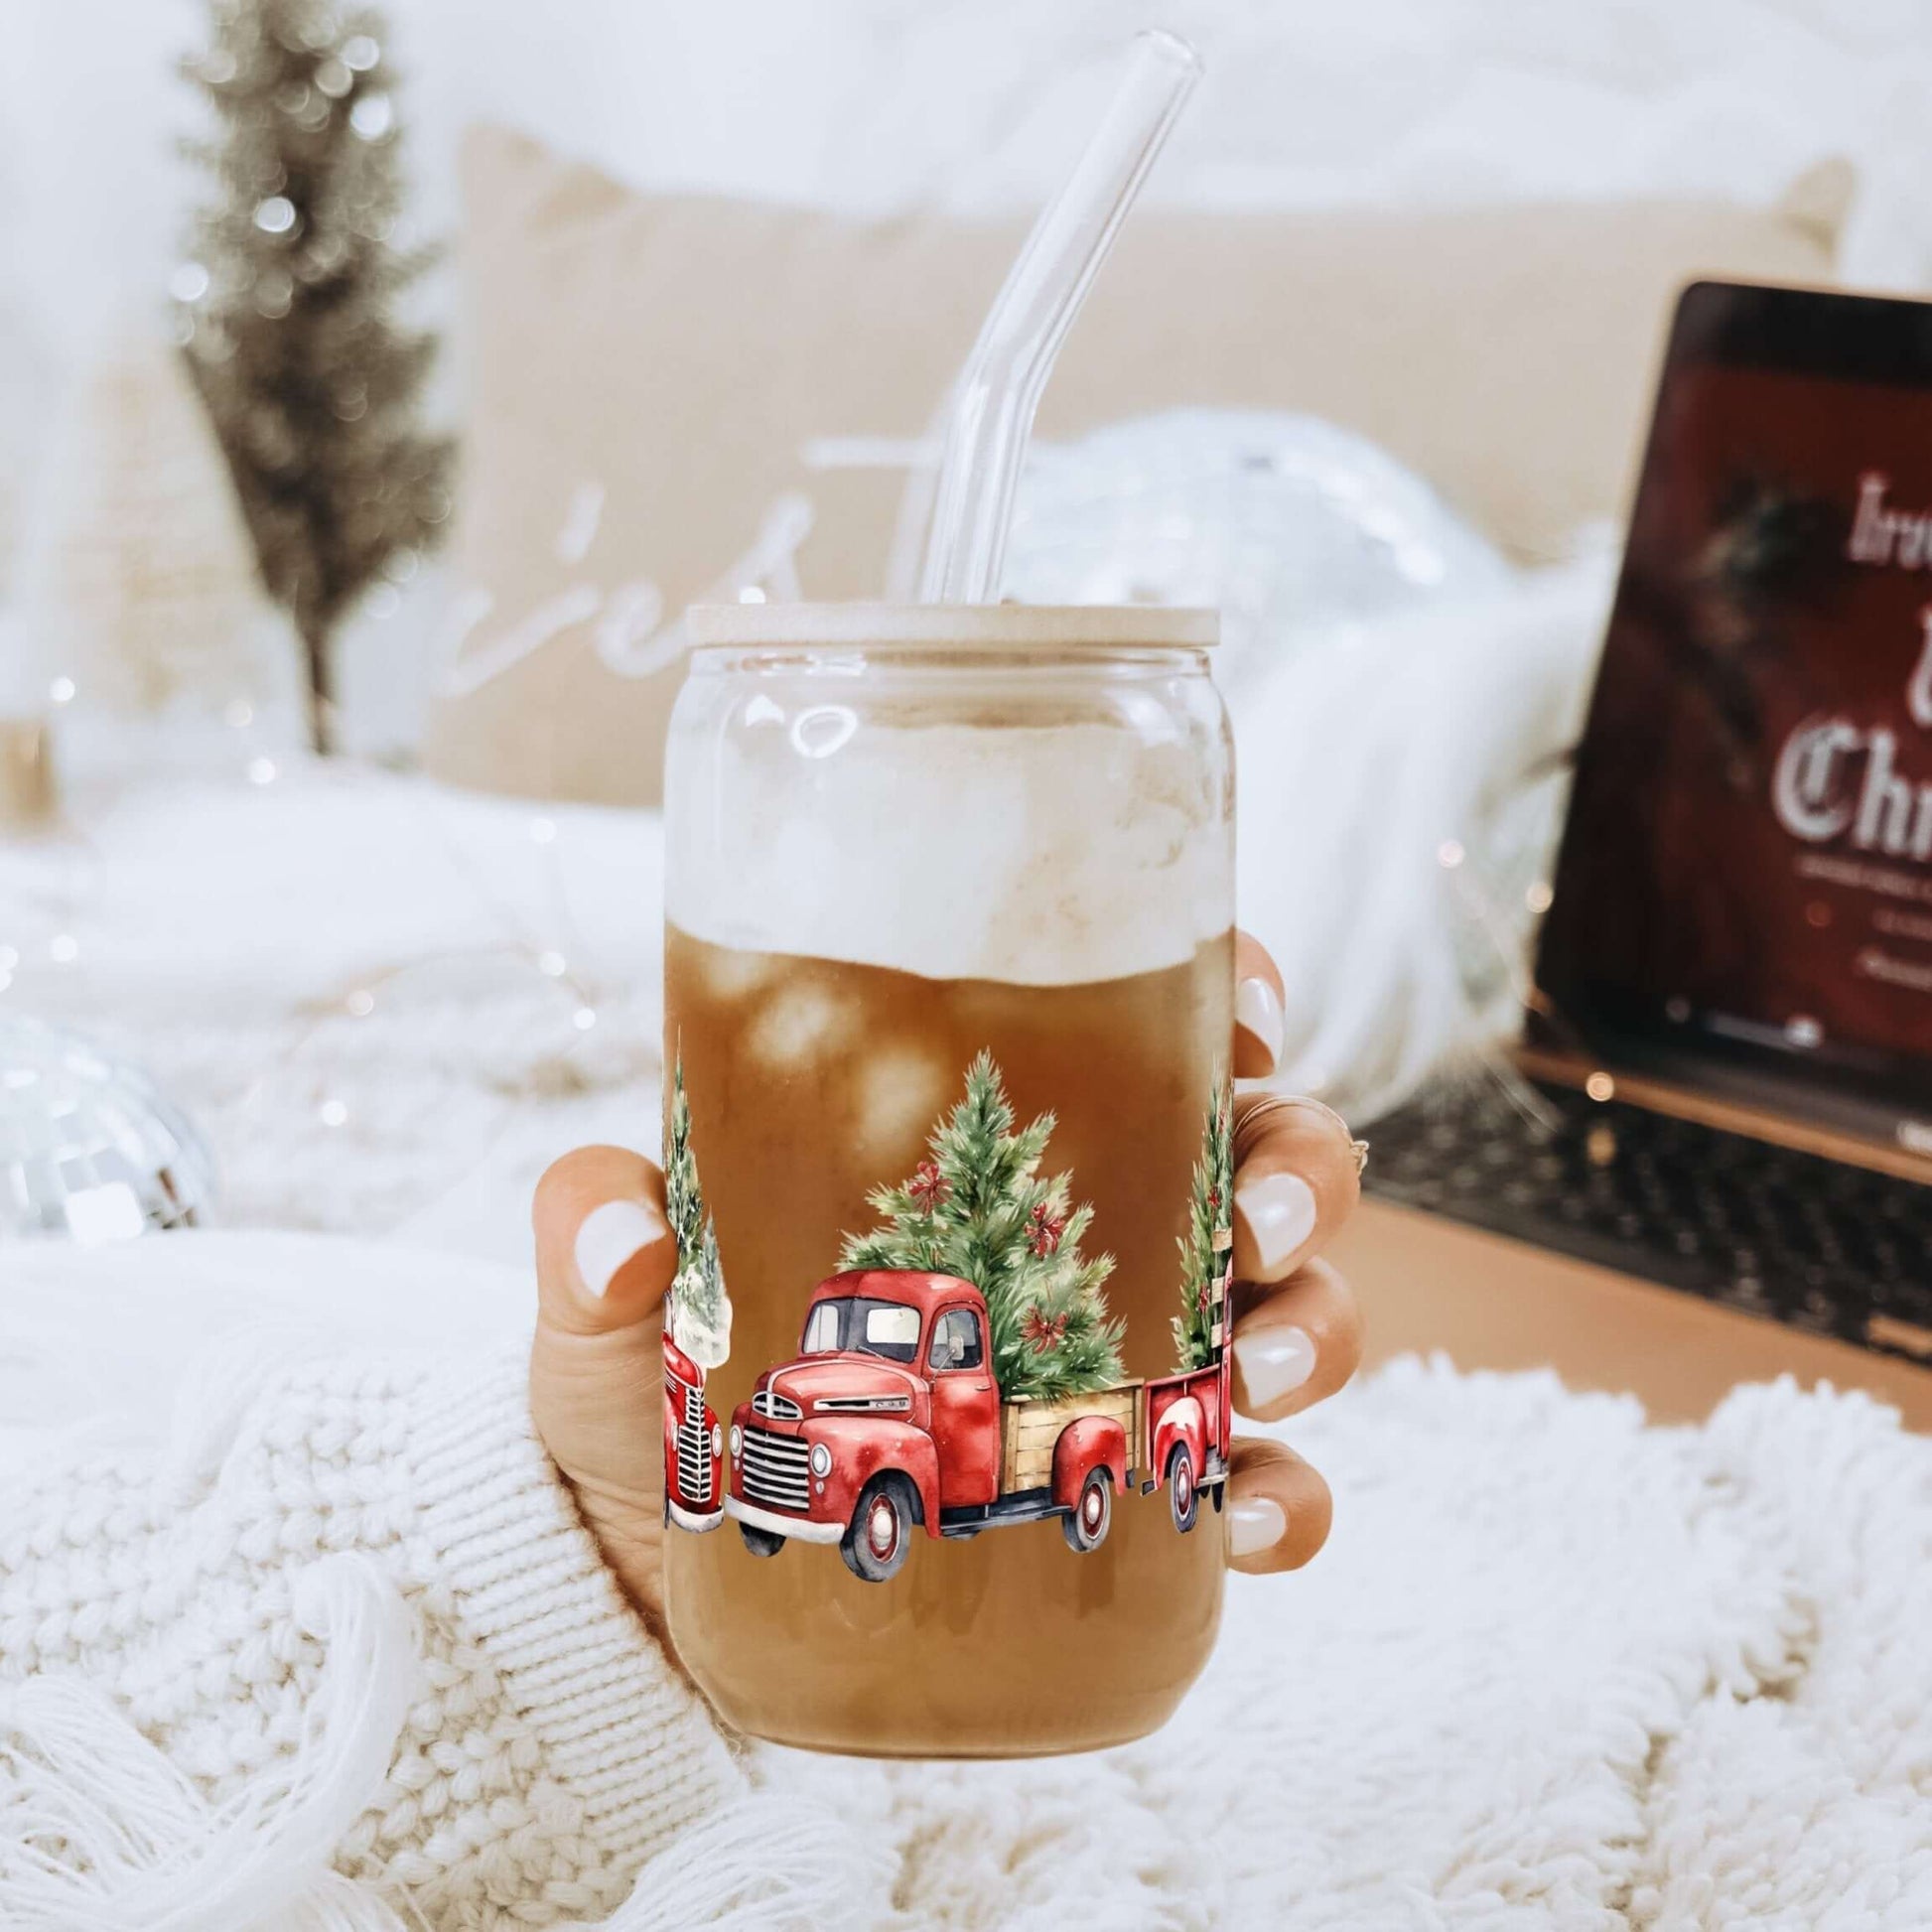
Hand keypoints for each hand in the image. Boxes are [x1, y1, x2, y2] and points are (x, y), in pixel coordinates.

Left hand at [528, 930, 1364, 1628]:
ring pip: (1292, 1312)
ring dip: (1318, 1328)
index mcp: (998, 1145)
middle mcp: (1089, 1238)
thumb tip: (619, 1238)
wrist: (659, 1583)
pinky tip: (1256, 1514)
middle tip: (1258, 1218)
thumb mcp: (614, 1300)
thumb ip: (599, 1230)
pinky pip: (1255, 1489)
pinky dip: (1287, 1501)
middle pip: (1257, 1160)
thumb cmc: (657, 1397)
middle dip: (1300, 1172)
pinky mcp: (1126, 1498)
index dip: (1231, 999)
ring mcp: (1123, 1368)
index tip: (1240, 1016)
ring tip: (1261, 1367)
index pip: (1147, 1033)